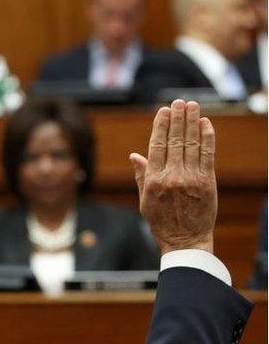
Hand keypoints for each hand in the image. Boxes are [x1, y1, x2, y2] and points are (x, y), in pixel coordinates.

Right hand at [129, 99, 216, 254]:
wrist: (185, 241)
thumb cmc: (162, 222)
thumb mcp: (144, 201)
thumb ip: (141, 176)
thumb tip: (135, 155)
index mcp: (153, 181)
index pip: (157, 146)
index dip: (161, 126)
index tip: (164, 111)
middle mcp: (171, 177)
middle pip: (175, 141)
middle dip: (177, 118)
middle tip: (179, 102)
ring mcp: (190, 179)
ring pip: (191, 144)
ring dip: (192, 122)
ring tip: (192, 106)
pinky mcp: (207, 182)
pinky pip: (207, 154)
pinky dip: (207, 137)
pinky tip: (205, 124)